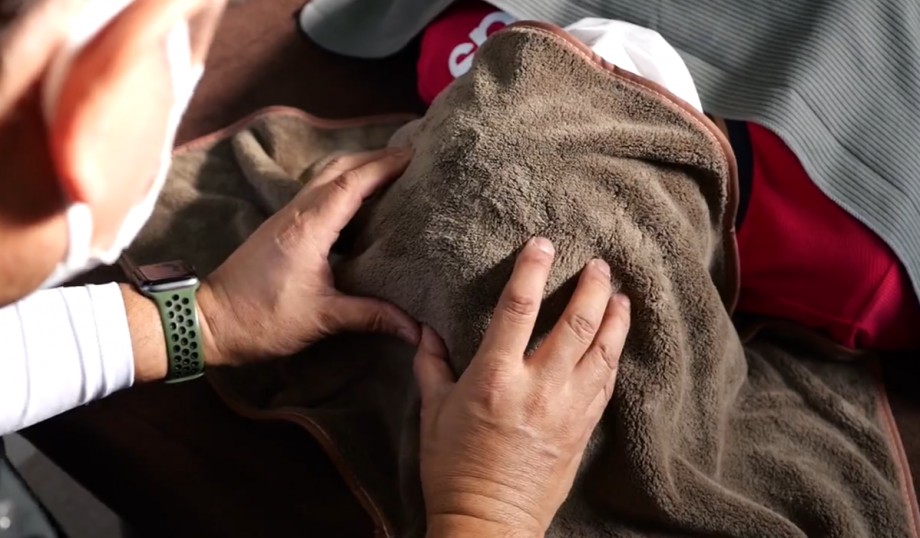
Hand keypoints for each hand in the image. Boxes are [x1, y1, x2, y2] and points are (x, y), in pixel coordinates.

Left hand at [197, 148, 420, 366]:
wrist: (208, 321)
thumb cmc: (262, 319)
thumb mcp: (323, 319)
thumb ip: (371, 316)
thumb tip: (416, 330)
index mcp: (309, 227)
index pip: (352, 183)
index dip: (385, 166)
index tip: (415, 157)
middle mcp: (296, 212)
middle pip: (339, 168)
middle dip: (375, 158)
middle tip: (411, 157)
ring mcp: (286, 216)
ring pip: (325, 176)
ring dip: (358, 167)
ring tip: (392, 171)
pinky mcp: (281, 226)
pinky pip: (317, 191)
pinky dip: (342, 185)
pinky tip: (360, 200)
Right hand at [414, 237, 630, 536]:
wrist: (489, 522)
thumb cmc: (453, 469)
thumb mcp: (433, 414)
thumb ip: (432, 365)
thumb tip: (426, 330)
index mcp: (494, 378)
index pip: (518, 309)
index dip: (532, 270)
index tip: (542, 244)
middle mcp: (537, 388)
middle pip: (576, 323)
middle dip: (592, 288)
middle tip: (600, 265)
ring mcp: (566, 409)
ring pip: (603, 351)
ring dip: (615, 318)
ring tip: (621, 295)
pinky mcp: (583, 430)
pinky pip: (606, 384)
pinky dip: (615, 356)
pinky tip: (617, 341)